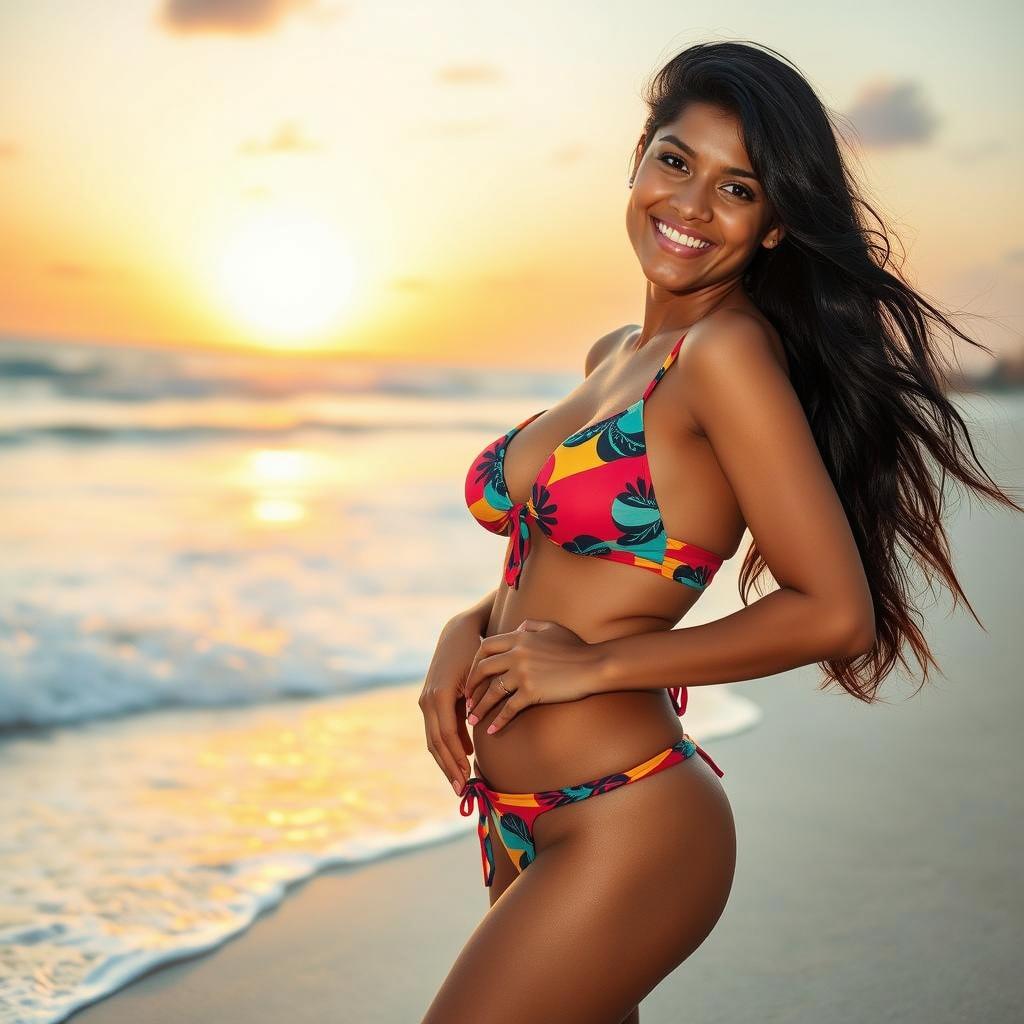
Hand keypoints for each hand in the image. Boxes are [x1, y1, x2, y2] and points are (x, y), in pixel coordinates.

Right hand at [418, 613, 480, 794]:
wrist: (459, 632)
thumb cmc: (474, 652)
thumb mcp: (478, 676)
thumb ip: (478, 704)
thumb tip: (478, 734)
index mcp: (439, 696)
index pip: (446, 737)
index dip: (456, 760)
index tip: (468, 779)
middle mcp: (428, 701)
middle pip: (437, 743)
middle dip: (449, 768)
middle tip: (463, 791)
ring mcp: (426, 701)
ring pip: (434, 739)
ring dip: (446, 761)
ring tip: (460, 782)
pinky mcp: (431, 701)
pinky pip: (438, 729)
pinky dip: (448, 747)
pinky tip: (462, 758)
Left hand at [463, 618, 603, 734]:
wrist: (593, 665)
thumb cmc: (576, 646)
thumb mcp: (553, 628)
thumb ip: (532, 625)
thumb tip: (518, 626)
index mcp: (519, 637)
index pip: (485, 647)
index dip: (474, 662)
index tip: (472, 675)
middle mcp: (517, 654)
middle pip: (482, 669)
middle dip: (471, 686)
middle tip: (467, 700)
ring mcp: (523, 673)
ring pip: (492, 692)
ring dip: (480, 707)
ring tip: (472, 719)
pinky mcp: (532, 691)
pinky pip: (508, 709)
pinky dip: (498, 721)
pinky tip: (492, 731)